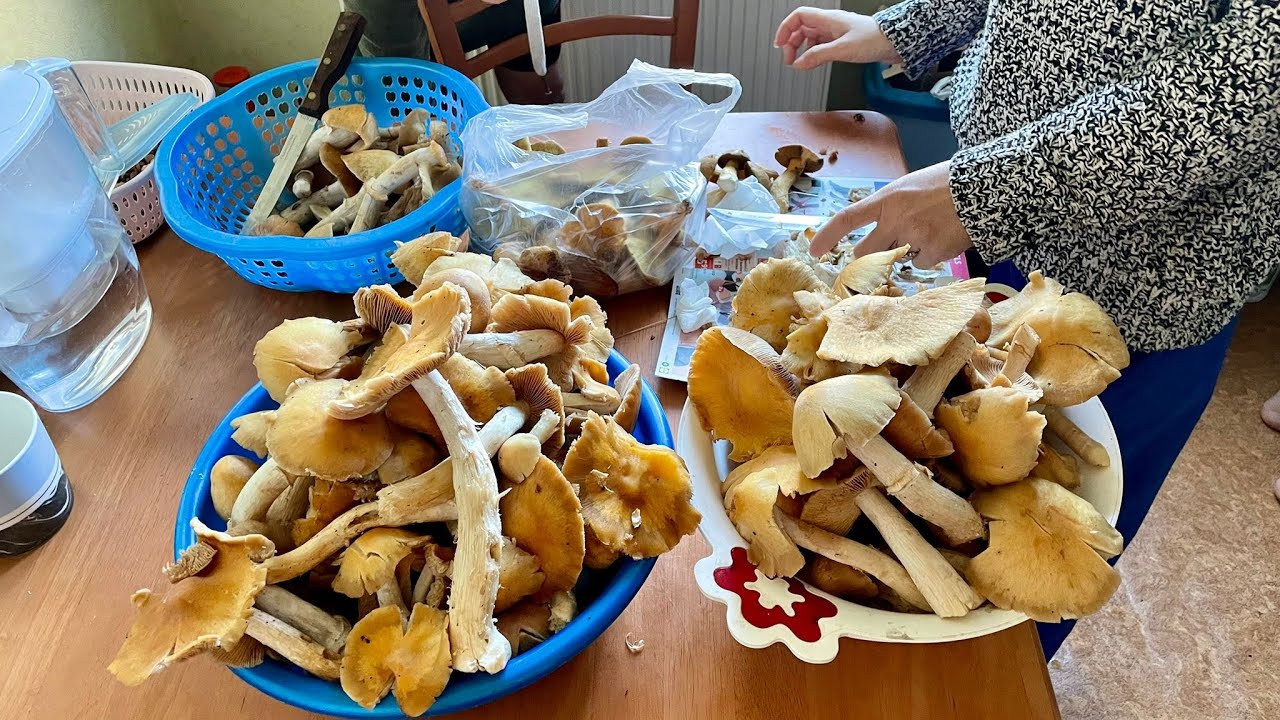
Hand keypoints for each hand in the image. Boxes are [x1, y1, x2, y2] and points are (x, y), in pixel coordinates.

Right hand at [774, 8, 901, 69]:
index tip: (779, 45)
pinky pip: (820, 45)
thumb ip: (818, 56)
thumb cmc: (874, 40)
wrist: (894, 43)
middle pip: (801, 28)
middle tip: (789, 60)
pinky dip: (813, 53)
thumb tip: (799, 64)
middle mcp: (830, 23)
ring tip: (799, 63)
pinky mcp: (842, 41)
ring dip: (801, 49)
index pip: (798, 16)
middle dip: (791, 43)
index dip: (785, 29)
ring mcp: (835, 32)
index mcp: (828, 19)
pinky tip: (813, 62)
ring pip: (810, 37)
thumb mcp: (842, 49)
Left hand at [809, 161, 972, 267]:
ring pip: (894, 258)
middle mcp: (896, 220)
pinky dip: (928, 255)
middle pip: (864, 253)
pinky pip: (920, 263)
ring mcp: (914, 238)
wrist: (984, 187)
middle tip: (880, 252)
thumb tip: (879, 231)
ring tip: (927, 229)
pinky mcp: (934, 253)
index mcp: (888, 198)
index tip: (815, 251)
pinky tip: (942, 237)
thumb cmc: (947, 183)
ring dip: (903, 251)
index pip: (848, 218)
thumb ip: (891, 207)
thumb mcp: (911, 186)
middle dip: (867, 258)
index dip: (828, 235)